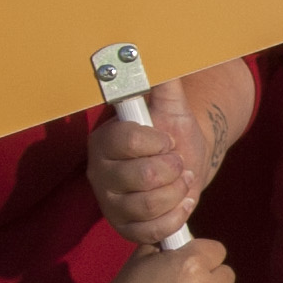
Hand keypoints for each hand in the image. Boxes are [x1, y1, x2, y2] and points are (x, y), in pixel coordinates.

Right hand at [91, 78, 211, 242]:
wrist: (183, 166)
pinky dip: (176, 216)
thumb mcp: (171, 107)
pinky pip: (153, 230)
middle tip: (179, 163)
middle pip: (142, 175)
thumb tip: (157, 52)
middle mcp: (99, 173)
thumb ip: (165, 82)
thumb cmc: (173, 135)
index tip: (168, 139)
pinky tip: (182, 202)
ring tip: (183, 181)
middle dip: (173, 168)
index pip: (127, 140)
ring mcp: (110, 204)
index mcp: (104, 140)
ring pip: (149, 204)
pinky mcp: (125, 229)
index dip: (157, 141)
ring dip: (178, 192)